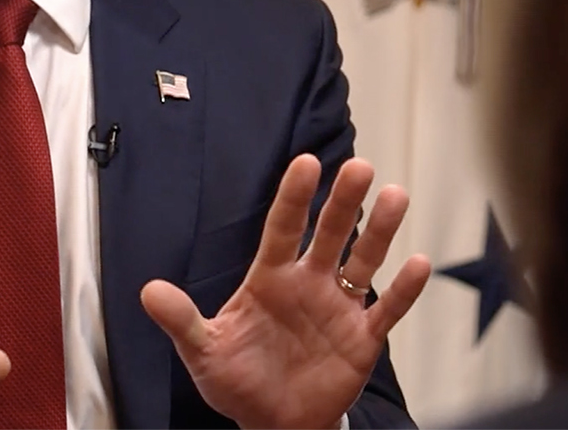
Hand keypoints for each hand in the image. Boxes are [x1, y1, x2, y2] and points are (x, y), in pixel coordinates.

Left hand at [140, 155, 430, 429]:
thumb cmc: (238, 382)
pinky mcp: (362, 339)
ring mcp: (338, 309)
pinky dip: (404, 289)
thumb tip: (148, 291)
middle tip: (360, 166)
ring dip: (380, 231)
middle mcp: (309, 284)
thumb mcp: (205, 352)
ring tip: (396, 196)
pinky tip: (419, 264)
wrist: (273, 424)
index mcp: (270, 279)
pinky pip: (387, 310)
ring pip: (364, 261)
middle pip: (330, 234)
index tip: (306, 163)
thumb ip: (182, 321)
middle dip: (343, 201)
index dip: (294, 197)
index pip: (282, 229)